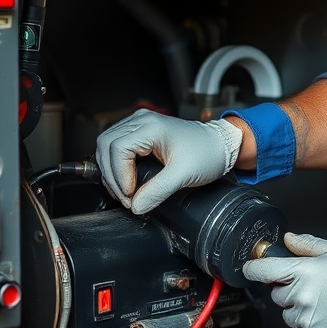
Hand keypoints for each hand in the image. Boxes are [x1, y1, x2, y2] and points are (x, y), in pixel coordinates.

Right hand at [96, 109, 242, 214]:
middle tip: (126, 197)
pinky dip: (115, 164)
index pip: (117, 149)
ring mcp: (140, 123)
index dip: (119, 175)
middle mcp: (142, 120)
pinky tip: (124, 179)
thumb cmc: (207, 153)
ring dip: (110, 170)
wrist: (220, 145)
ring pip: (107, 144)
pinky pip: (116, 145)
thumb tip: (137, 206)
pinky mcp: (141, 131)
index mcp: (151, 126)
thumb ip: (159, 191)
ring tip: (125, 192)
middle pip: (106, 145)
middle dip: (111, 175)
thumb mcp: (184, 175)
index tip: (130, 195)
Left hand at [242, 233, 326, 327]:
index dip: (253, 268)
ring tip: (322, 302)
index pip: (263, 270)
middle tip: (310, 286)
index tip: (251, 268)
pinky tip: (325, 316)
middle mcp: (299, 295)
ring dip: (297, 308)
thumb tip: (289, 240)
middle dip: (287, 289)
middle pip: (276, 293)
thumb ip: (307, 245)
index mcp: (302, 271)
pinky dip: (308, 325)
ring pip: (287, 314)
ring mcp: (304, 317)